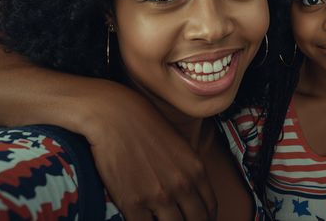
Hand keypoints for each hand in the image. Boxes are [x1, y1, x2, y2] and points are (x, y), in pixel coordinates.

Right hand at [83, 88, 216, 220]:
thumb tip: (191, 194)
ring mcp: (158, 196)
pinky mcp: (133, 203)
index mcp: (196, 170)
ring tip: (159, 220)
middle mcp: (182, 185)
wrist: (116, 116)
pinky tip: (142, 219)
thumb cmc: (145, 127)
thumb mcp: (180, 146)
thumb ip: (189, 171)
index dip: (206, 220)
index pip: (210, 208)